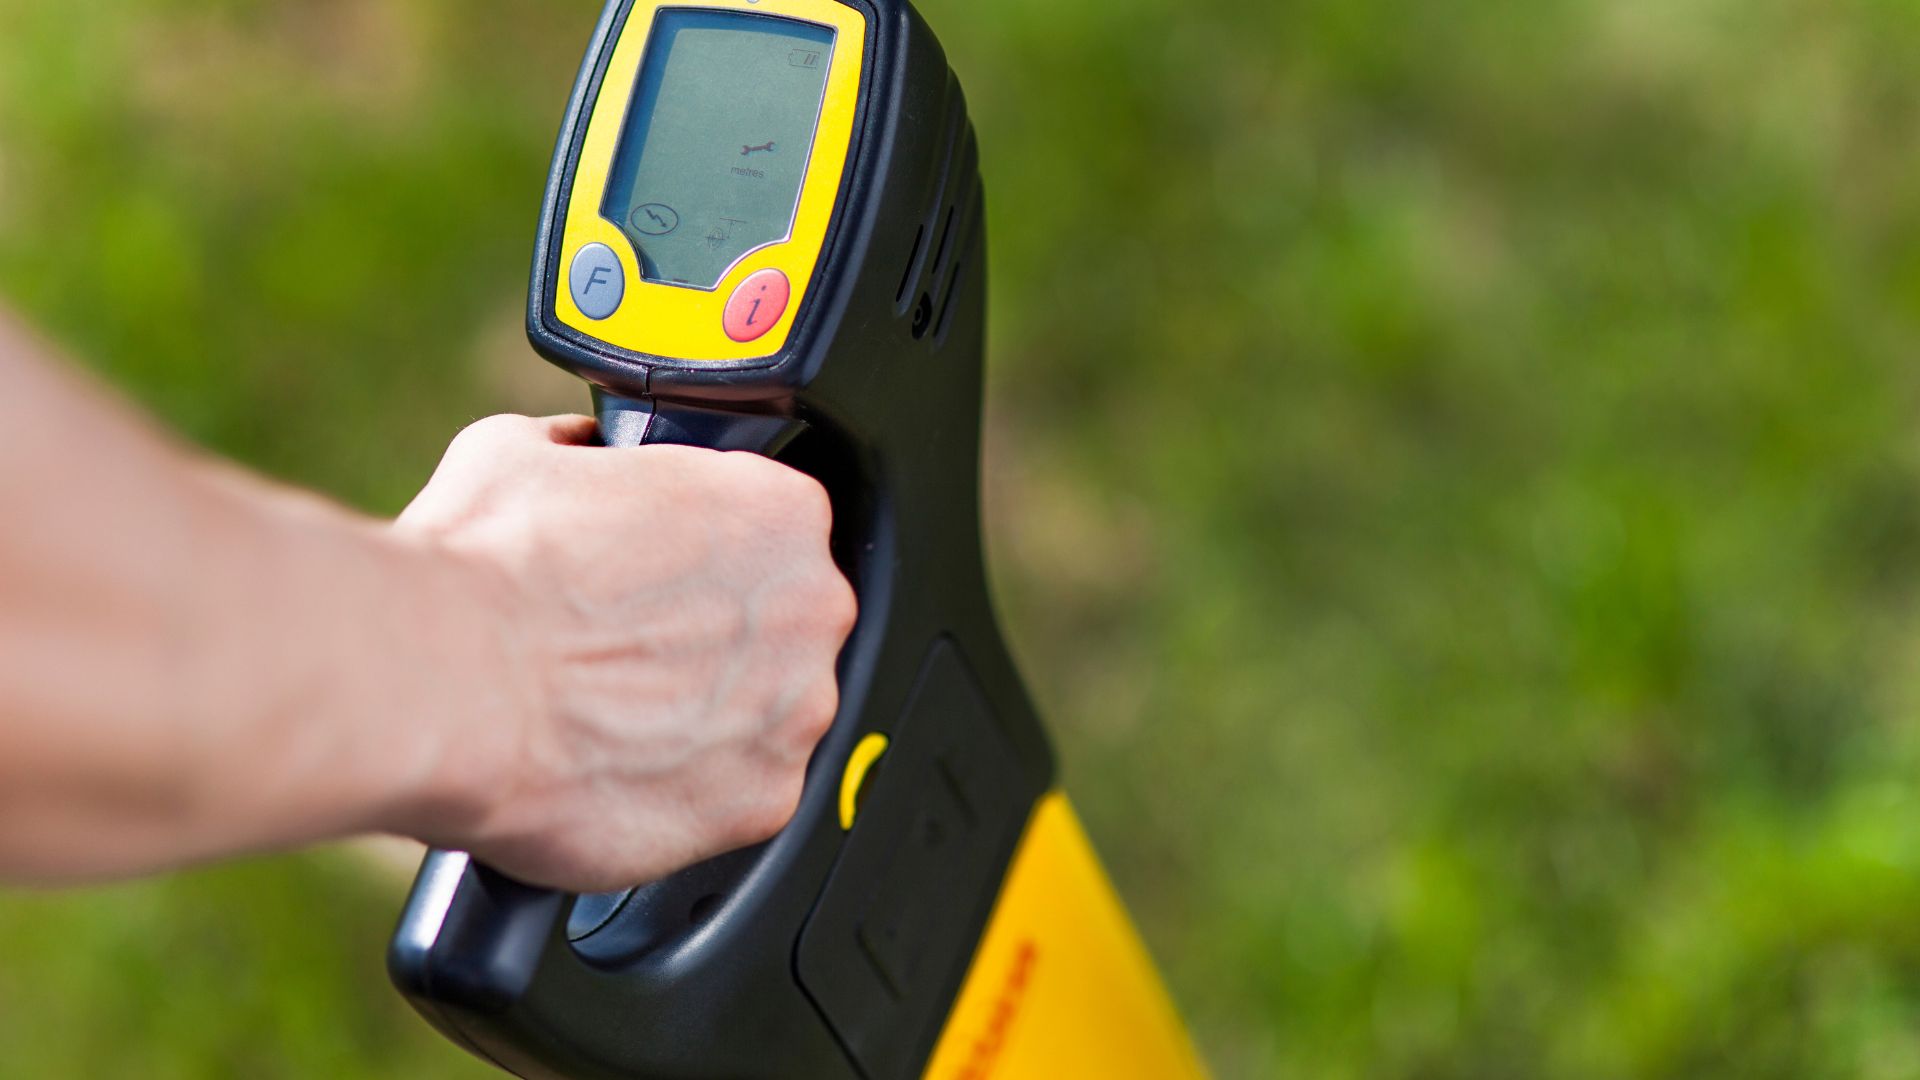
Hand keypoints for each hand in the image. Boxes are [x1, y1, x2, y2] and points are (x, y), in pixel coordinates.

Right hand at [392, 414, 854, 891]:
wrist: (446, 686)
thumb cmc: (489, 570)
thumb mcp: (523, 451)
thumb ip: (584, 450)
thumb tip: (577, 452)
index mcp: (781, 511)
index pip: (773, 529)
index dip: (706, 557)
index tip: (658, 580)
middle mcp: (813, 611)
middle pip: (782, 628)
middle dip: (711, 642)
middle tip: (626, 651)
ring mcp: (797, 714)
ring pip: (767, 718)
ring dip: (704, 720)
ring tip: (612, 716)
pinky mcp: (763, 804)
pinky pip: (741, 799)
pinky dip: (687, 794)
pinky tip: (619, 772)